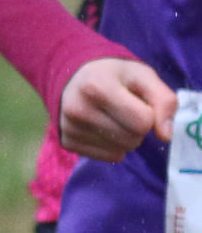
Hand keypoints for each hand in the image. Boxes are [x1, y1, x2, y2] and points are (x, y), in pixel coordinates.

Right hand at [59, 56, 180, 162]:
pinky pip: (109, 157)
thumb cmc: (114, 75)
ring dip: (126, 138)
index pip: (143, 121)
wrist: (74, 78)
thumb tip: (166, 136)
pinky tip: (103, 129)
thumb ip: (164, 101)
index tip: (138, 101)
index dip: (150, 113)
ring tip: (114, 118)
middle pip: (133, 139)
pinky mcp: (67, 142)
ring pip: (122, 150)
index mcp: (96, 87)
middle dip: (138, 128)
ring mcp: (69, 128)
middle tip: (126, 111)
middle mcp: (78, 110)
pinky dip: (113, 146)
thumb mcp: (143, 76)